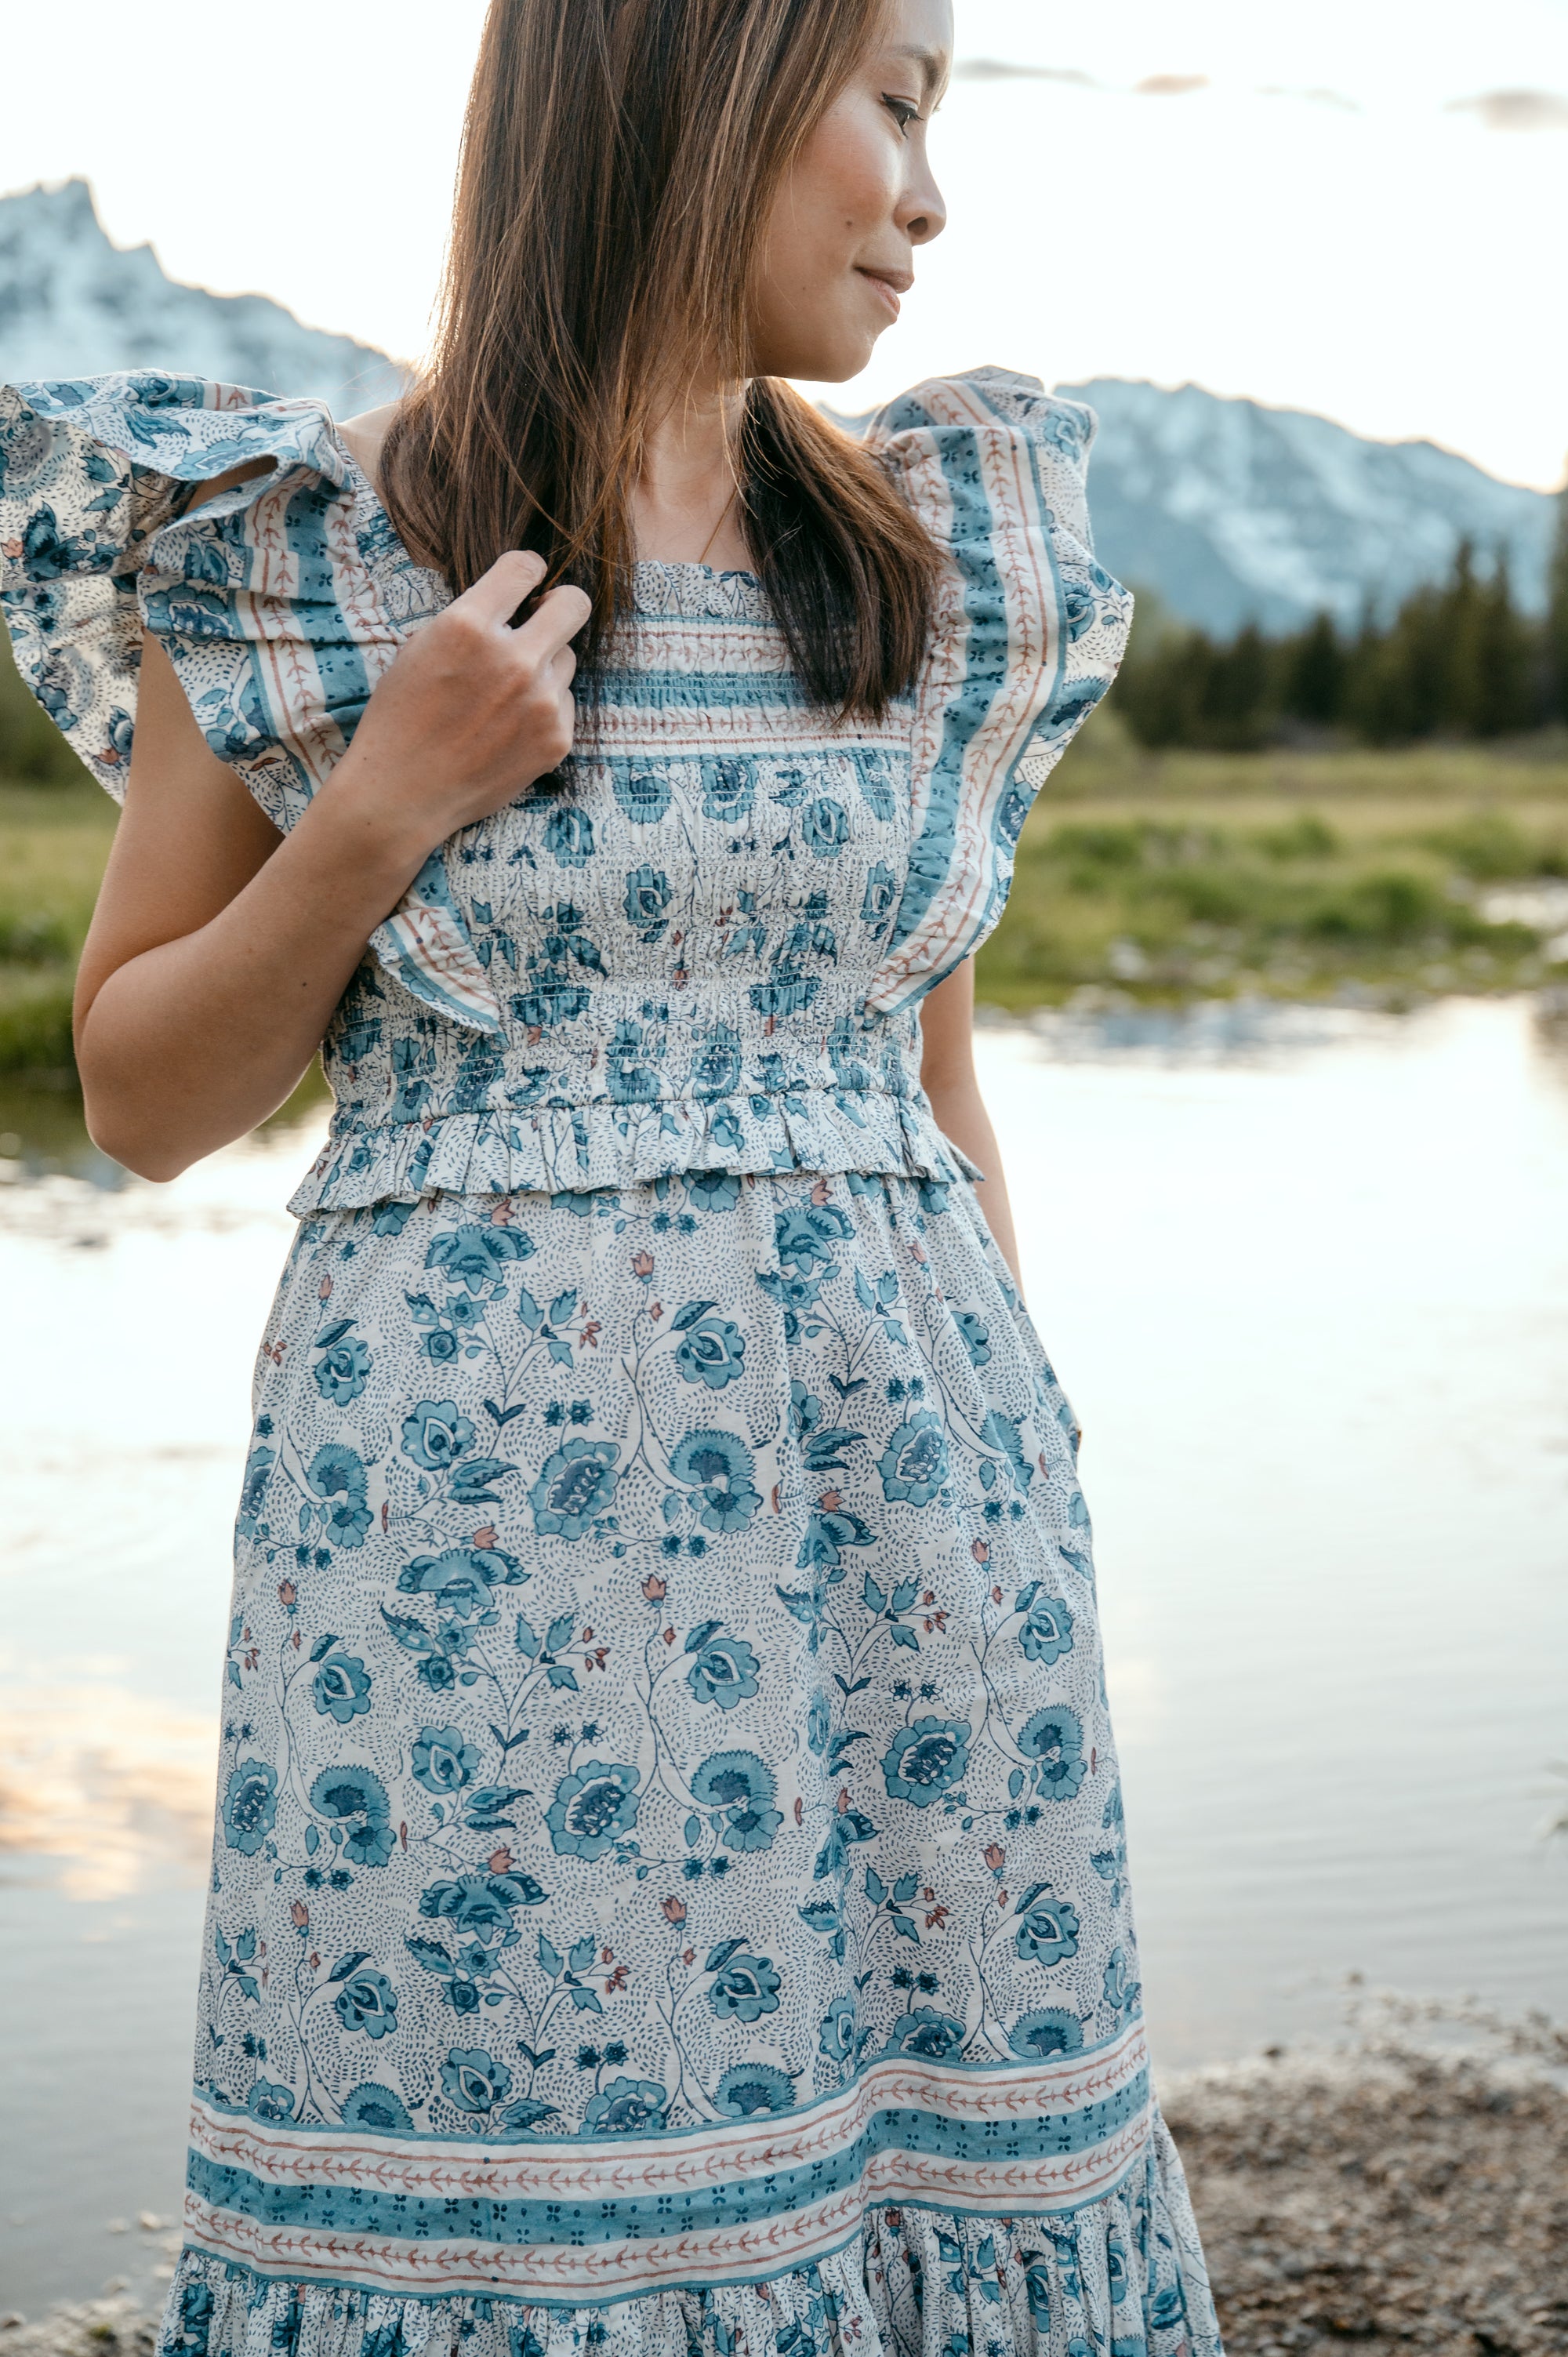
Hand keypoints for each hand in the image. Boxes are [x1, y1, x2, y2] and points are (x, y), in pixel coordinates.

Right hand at [333, 551, 591, 850]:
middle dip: (561, 604)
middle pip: (573, 605)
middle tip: (545, 616)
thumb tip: (510, 604)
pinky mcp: (556, 737)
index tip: (528, 579)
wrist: (403, 794)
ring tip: (506, 693)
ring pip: (565, 659)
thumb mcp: (419, 650)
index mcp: (468, 626)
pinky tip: (508, 728)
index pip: (524, 567)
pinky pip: (564, 702)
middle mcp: (512, 659)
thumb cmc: (401, 719)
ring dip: (544, 666)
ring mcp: (540, 701)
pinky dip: (543, 708)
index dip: (528, 570)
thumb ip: (468, 621)